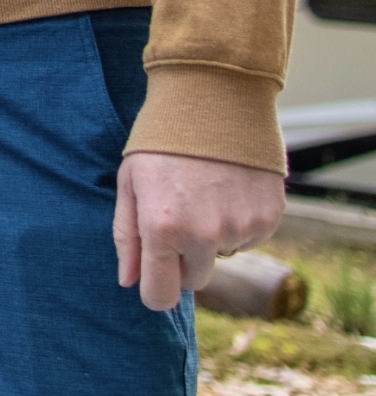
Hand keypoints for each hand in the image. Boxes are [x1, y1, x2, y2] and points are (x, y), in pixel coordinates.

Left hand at [115, 151, 285, 312]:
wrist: (214, 99)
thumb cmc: (161, 141)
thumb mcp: (130, 183)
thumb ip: (127, 237)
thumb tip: (130, 282)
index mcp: (163, 229)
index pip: (161, 296)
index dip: (155, 292)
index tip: (154, 282)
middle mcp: (204, 235)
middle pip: (194, 280)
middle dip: (182, 260)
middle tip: (176, 219)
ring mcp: (240, 228)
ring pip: (222, 257)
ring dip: (211, 238)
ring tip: (202, 194)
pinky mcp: (269, 218)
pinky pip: (249, 238)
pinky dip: (238, 223)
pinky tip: (227, 189)